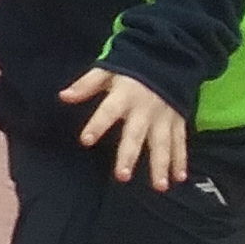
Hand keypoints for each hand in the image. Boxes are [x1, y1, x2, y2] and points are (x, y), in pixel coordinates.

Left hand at [61, 68, 188, 189]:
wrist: (170, 57)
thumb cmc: (133, 67)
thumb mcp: (108, 70)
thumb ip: (87, 84)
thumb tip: (63, 96)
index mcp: (125, 95)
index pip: (108, 111)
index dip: (98, 124)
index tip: (86, 140)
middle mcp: (145, 109)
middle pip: (136, 134)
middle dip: (129, 155)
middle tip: (122, 176)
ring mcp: (164, 117)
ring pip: (162, 144)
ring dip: (161, 165)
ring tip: (159, 186)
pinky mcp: (178, 121)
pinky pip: (180, 142)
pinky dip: (181, 160)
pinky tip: (179, 178)